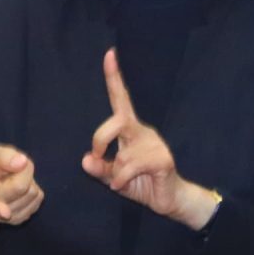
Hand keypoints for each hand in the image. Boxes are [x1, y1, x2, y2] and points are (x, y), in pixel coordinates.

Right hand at [0, 145, 44, 224]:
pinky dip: (32, 187)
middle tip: (14, 166)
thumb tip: (23, 161)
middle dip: (23, 171)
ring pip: (32, 192)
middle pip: (21, 187)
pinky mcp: (24, 217)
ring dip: (28, 180)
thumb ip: (3, 156)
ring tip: (13, 179)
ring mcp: (9, 218)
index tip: (6, 214)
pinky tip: (20, 188)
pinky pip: (38, 198)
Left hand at [83, 49, 218, 229]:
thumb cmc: (139, 183)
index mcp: (130, 130)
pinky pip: (131, 167)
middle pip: (117, 120)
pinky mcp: (162, 159)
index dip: (114, 77)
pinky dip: (122, 180)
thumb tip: (85, 159)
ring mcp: (155, 143)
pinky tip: (127, 185)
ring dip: (115, 174)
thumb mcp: (113, 177)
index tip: (109, 54)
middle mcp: (143, 131)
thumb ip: (99, 168)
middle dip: (100, 139)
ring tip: (122, 181)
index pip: (120, 99)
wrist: (168, 200)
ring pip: (122, 155)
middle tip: (98, 157)